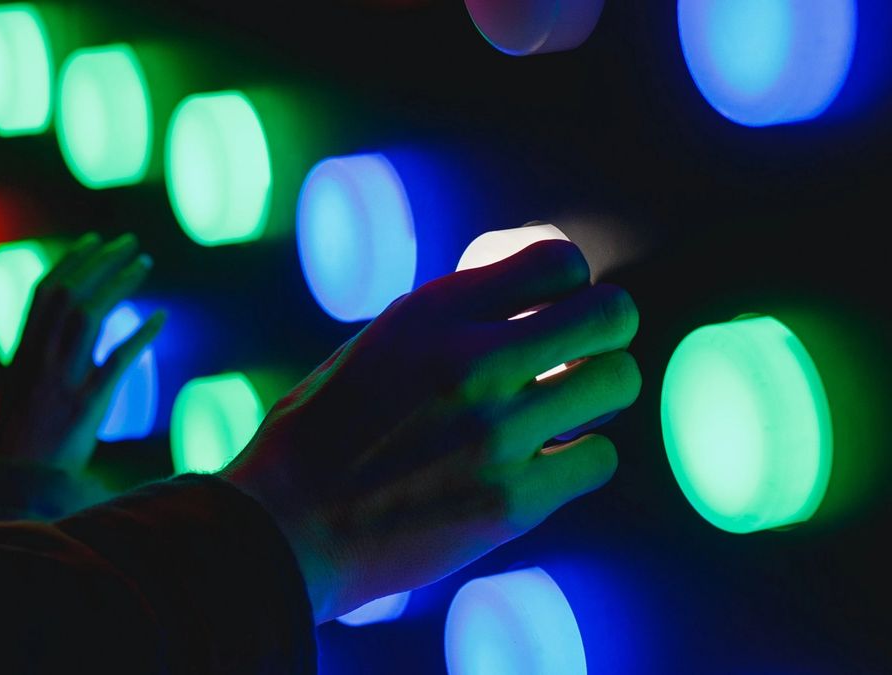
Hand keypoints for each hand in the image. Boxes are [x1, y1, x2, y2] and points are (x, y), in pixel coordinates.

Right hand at [0, 233, 164, 472]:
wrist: (17, 483)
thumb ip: (43, 355)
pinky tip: (161, 317)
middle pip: (70, 293)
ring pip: (90, 315)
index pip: (45, 292)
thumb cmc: (22, 439)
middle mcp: (40, 358)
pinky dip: (140, 334)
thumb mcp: (24, 388)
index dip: (71, 261)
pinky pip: (117, 360)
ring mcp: (62, 379)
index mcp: (23, 352)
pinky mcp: (87, 404)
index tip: (95, 240)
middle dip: (99, 261)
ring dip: (119, 283)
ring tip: (144, 263)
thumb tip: (70, 326)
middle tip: (128, 241)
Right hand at [220, 240, 639, 622]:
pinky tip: (544, 463)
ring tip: (563, 409)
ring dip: (598, 393)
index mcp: (429, 314)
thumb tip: (526, 310)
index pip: (558, 261)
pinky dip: (579, 458)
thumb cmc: (320, 434)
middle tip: (582, 351)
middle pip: (610, 315)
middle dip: (605, 328)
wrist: (286, 527)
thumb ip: (448, 324)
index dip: (567, 281)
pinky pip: (598, 459)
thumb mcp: (374, 347)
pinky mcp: (512, 502)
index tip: (551, 306)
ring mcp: (498, 434)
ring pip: (617, 383)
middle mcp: (472, 362)